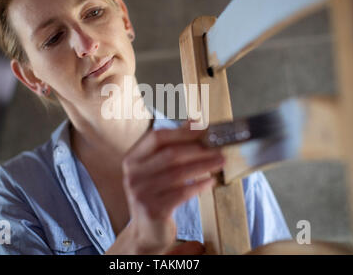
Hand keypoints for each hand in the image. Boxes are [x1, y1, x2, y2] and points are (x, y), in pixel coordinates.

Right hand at [122, 120, 224, 253]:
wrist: (147, 231)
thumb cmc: (155, 195)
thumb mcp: (156, 170)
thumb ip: (171, 147)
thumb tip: (194, 122)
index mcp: (132, 159)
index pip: (156, 138)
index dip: (181, 131)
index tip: (203, 128)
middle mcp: (132, 175)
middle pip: (170, 154)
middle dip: (198, 149)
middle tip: (218, 147)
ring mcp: (141, 193)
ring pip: (179, 173)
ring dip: (204, 165)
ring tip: (220, 161)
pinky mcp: (153, 209)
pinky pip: (183, 192)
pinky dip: (200, 185)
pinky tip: (211, 180)